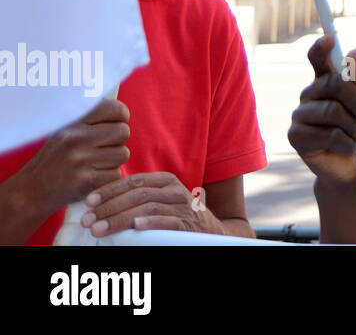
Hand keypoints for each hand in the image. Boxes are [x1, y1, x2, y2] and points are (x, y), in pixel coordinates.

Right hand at [20, 99, 129, 212]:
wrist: (32, 190)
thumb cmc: (56, 157)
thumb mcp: (66, 130)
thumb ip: (91, 118)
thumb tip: (122, 112)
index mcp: (72, 121)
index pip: (115, 109)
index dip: (120, 118)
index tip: (114, 125)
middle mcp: (75, 138)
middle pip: (123, 131)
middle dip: (117, 141)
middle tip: (102, 149)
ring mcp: (80, 160)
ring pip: (123, 154)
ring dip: (113, 161)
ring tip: (94, 164)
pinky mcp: (85, 181)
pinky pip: (116, 174)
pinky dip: (109, 178)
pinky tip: (92, 177)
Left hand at [82, 171, 224, 236]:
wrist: (210, 232)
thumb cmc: (176, 217)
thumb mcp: (159, 201)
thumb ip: (137, 198)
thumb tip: (99, 205)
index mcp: (165, 180)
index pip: (133, 181)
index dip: (109, 190)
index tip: (88, 202)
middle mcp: (174, 190)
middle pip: (136, 194)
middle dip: (108, 207)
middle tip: (87, 221)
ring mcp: (182, 206)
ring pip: (146, 207)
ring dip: (119, 219)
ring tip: (99, 230)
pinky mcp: (187, 223)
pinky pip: (167, 220)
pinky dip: (150, 223)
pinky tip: (135, 227)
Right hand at [288, 34, 355, 185]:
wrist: (355, 167)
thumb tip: (354, 52)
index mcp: (325, 82)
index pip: (318, 59)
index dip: (322, 48)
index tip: (330, 38)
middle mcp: (309, 94)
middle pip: (333, 84)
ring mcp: (299, 114)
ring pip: (332, 111)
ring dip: (355, 127)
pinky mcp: (295, 136)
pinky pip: (328, 135)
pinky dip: (347, 143)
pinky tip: (351, 149)